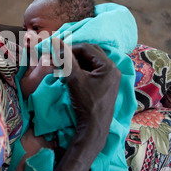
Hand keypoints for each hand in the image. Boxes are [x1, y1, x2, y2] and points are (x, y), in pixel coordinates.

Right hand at [31, 40, 121, 170]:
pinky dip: (84, 69)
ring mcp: (112, 77)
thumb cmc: (85, 102)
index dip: (71, 49)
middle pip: (92, 52)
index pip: (87, 48)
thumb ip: (67, 60)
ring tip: (66, 68)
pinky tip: (74, 75)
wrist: (94, 126)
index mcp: (108, 66)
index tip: (58, 54)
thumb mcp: (74, 79)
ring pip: (93, 61)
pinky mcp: (108, 84)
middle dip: (75, 54)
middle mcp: (114, 69)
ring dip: (79, 62)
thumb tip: (57, 43)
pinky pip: (95, 70)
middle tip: (62, 59)